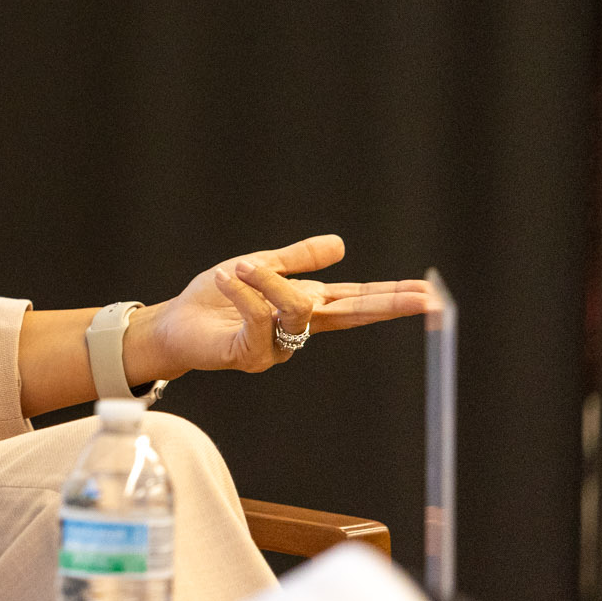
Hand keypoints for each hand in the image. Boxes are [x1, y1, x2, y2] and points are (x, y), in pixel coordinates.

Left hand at [129, 235, 431, 378]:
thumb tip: (341, 245)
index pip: (355, 300)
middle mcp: (298, 330)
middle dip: (386, 304)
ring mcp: (277, 347)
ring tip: (239, 267)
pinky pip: (258, 318)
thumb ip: (297, 259)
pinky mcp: (250, 355)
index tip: (429, 292)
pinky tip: (226, 279)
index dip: (390, 296)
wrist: (173, 324)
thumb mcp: (259, 268)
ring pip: (296, 309)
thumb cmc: (214, 300)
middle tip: (423, 298)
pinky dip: (243, 293)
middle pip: (351, 314)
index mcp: (305, 306)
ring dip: (269, 281)